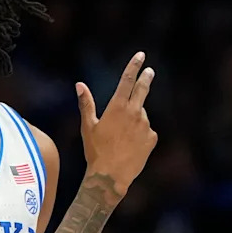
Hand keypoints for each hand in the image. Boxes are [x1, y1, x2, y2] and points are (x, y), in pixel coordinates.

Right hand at [76, 51, 157, 196]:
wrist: (111, 176)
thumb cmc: (96, 151)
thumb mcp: (88, 126)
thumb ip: (86, 103)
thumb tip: (79, 84)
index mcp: (118, 107)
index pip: (127, 80)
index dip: (134, 66)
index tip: (141, 56)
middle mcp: (135, 113)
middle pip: (142, 90)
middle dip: (146, 78)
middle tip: (150, 71)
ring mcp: (145, 125)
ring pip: (140, 115)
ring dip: (134, 119)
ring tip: (120, 137)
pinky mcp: (152, 138)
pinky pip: (146, 131)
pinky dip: (139, 134)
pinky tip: (129, 146)